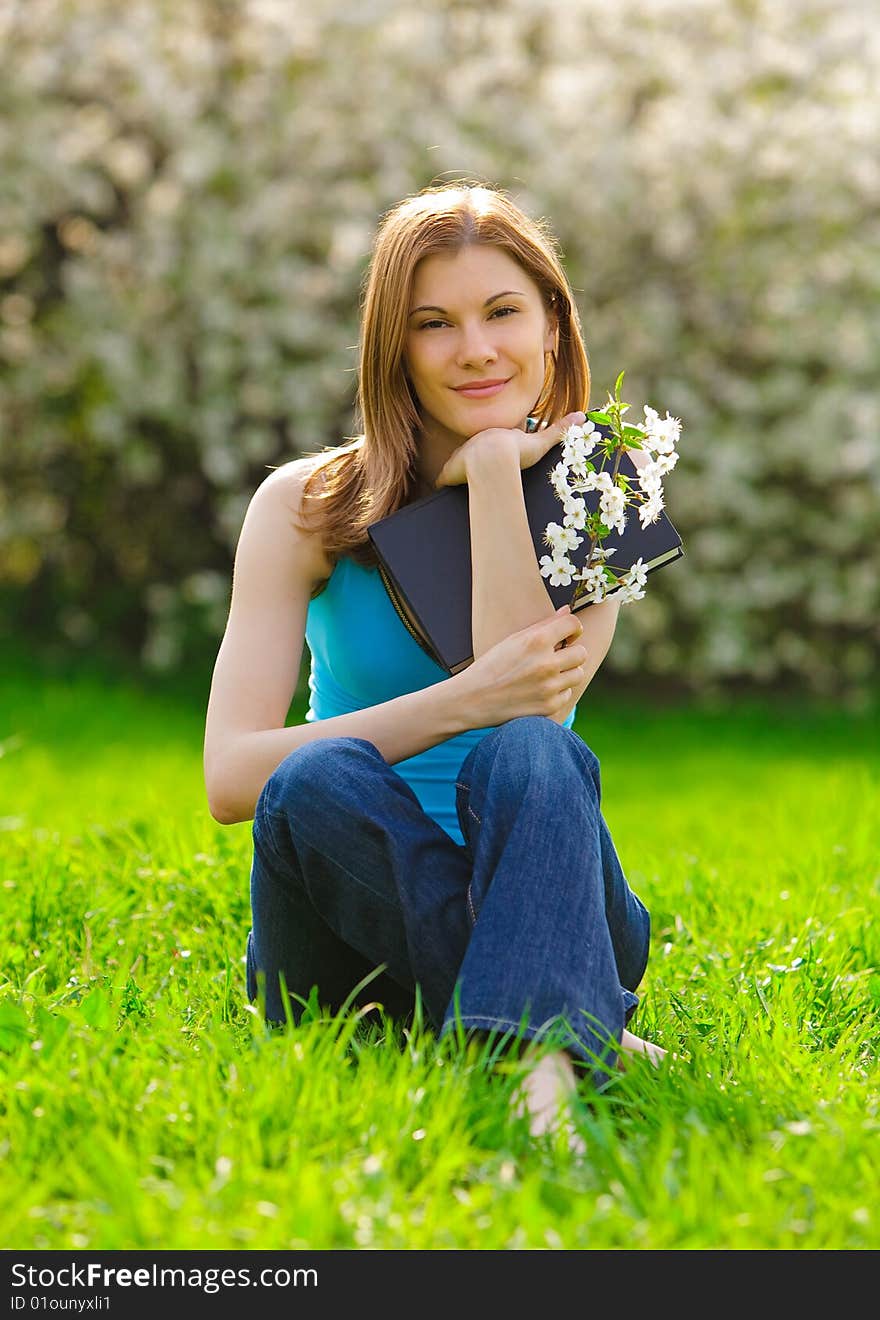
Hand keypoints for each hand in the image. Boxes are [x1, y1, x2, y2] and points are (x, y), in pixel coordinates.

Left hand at [434, 411, 586, 488]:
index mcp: (493, 436)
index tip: (498, 462)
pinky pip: (445, 479)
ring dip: (460, 475)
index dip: (495, 453)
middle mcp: (474, 443)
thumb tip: (582, 416)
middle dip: (474, 463)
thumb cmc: (519, 451)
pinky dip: (445, 485)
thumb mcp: (542, 441)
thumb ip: (560, 430)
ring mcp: (460, 456)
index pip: (492, 443)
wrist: (496, 458)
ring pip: (458, 466)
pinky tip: (445, 494)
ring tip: (465, 488)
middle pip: (473, 453)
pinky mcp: (450, 471)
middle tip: (481, 478)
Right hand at [452, 606, 586, 726]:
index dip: (573, 628)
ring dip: (566, 673)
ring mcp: (549, 688)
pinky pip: (567, 694)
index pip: (573, 625)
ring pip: (578, 674)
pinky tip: (539, 690)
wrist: (471, 699)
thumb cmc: (491, 666)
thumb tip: (568, 611)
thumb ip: (543, 625)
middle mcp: (546, 664)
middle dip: (571, 653)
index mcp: (536, 641)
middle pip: (581, 653)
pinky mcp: (549, 707)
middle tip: (555, 657)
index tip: (567, 635)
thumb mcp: (513, 640)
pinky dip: (557, 692)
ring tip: (546, 674)